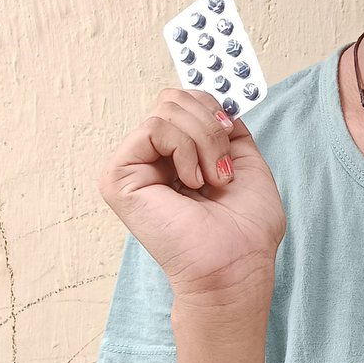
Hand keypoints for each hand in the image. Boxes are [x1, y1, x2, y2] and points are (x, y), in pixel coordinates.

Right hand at [97, 87, 285, 300]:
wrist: (235, 266)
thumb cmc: (245, 230)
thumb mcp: (245, 161)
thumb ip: (224, 126)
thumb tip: (214, 96)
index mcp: (176, 156)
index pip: (184, 101)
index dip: (211, 105)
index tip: (231, 128)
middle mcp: (150, 158)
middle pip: (174, 98)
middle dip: (211, 125)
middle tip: (223, 167)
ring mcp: (131, 166)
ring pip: (167, 109)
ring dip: (205, 142)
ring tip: (212, 180)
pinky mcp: (118, 176)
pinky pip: (155, 128)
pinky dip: (185, 150)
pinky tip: (191, 183)